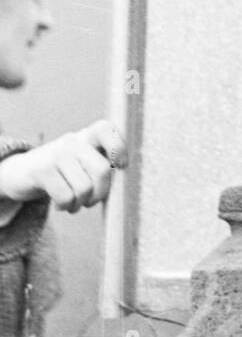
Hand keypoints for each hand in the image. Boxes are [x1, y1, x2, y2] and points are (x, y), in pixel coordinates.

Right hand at [0, 120, 127, 212]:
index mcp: (86, 136)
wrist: (21, 172)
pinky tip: (61, 204)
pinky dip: (66, 206)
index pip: (106, 129)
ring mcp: (56, 154)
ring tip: (74, 202)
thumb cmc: (62, 171)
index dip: (118, 148)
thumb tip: (124, 184)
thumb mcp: (82, 161)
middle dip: (100, 193)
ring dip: (81, 203)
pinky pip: (66, 197)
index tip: (121, 166)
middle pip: (102, 170)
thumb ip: (101, 165)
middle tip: (92, 201)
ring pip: (84, 188)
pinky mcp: (42, 171)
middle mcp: (73, 141)